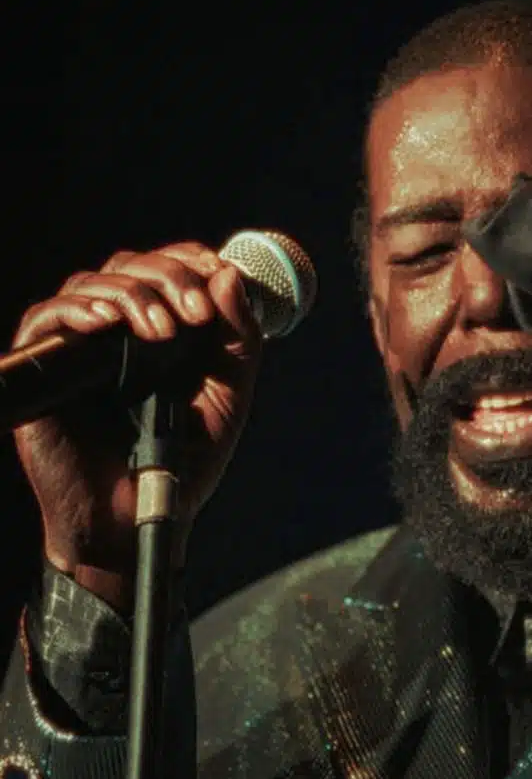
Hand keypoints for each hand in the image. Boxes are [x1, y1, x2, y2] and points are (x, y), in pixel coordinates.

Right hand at [11, 242, 260, 609]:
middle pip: (132, 265)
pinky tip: (106, 323)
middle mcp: (122, 330)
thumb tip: (231, 276)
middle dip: (169, 276)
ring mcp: (83, 348)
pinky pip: (45, 319)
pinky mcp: (48, 371)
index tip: (219, 271)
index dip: (190, 259)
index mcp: (165, 330)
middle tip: (195, 312)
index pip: (169, 267)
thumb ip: (238, 343)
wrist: (139, 519)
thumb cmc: (183, 462)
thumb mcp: (228, 398)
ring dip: (132, 294)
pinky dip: (76, 311)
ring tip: (162, 330)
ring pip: (92, 283)